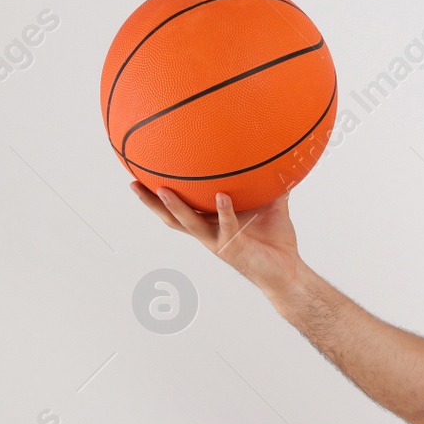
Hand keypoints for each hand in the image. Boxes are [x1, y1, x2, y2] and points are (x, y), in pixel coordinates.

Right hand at [130, 182, 301, 295]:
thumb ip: (269, 183)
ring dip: (176, 207)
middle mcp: (208, 233)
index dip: (158, 197)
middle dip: (151, 203)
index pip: (179, 208)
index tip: (141, 179)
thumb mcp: (271, 205)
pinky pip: (227, 226)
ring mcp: (218, 242)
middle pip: (171, 218)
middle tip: (134, 184)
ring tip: (164, 190)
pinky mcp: (234, 248)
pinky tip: (222, 197)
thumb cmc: (275, 239)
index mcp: (210, 223)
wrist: (289, 269)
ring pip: (190, 224)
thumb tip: (277, 155)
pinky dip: (224, 212)